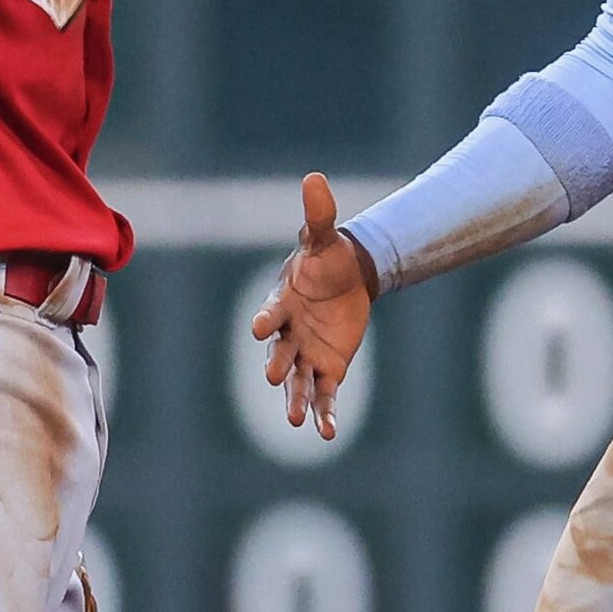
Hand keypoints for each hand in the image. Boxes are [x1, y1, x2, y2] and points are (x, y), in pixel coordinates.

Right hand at [249, 172, 374, 438]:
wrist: (348, 278)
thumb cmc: (327, 257)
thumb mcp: (323, 237)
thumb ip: (319, 215)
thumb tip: (314, 177)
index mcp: (282, 302)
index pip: (272, 312)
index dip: (268, 319)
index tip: (263, 327)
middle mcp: (289, 333)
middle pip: (280, 353)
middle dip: (277, 364)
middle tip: (273, 377)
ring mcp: (307, 354)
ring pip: (298, 381)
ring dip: (296, 400)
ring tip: (296, 419)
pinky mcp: (328, 368)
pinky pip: (325, 394)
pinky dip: (325, 413)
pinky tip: (327, 434)